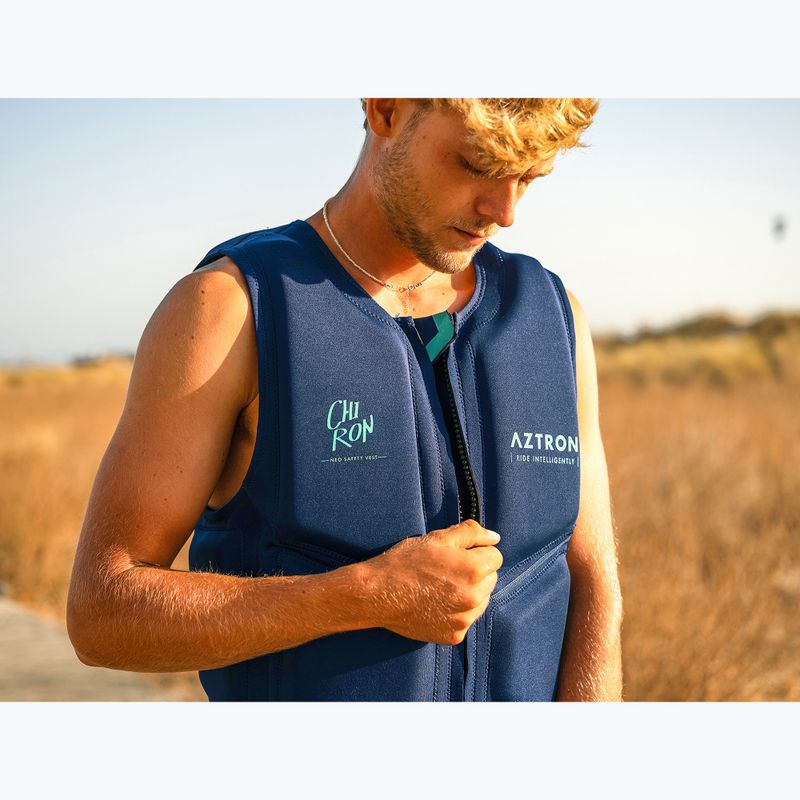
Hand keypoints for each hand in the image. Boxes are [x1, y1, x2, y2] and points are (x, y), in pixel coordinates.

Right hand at [363, 519, 502, 644]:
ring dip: (470, 592)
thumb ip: (470, 532)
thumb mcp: (437, 538)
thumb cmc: (405, 562)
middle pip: (491, 579)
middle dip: (476, 571)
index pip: (495, 556)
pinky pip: (466, 619)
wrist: (377, 594)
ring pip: (481, 600)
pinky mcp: (454, 635)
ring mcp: (465, 619)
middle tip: (447, 569)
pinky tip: (436, 603)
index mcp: (474, 569)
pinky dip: (457, 611)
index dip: (477, 551)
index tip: (457, 553)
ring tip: (441, 586)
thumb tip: (494, 537)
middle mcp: (474, 597)